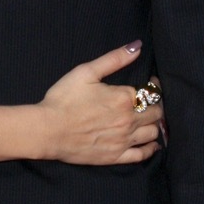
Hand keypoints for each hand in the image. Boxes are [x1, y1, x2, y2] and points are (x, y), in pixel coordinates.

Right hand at [41, 43, 162, 164]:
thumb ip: (114, 59)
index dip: (152, 86)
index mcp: (124, 98)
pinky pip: (142, 155)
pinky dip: (151, 149)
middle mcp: (129, 120)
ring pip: (152, 133)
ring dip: (154, 125)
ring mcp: (124, 141)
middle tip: (148, 102)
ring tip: (147, 120)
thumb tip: (137, 46)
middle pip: (156, 113)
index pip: (149, 92)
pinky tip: (151, 144)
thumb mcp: (86, 72)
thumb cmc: (64, 99)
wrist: (48, 130)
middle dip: (155, 105)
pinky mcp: (116, 157)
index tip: (150, 84)